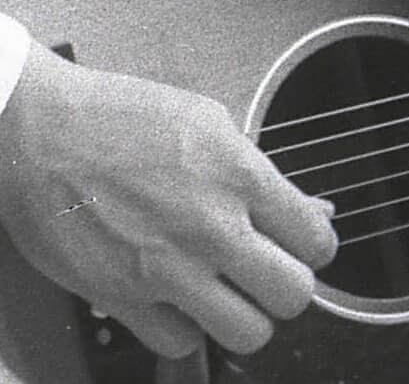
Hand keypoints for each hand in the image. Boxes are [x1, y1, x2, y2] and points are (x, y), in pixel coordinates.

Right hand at [0, 42, 338, 358]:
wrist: (41, 133)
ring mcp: (167, 268)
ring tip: (231, 294)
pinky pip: (180, 343)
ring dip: (245, 317)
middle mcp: (211, 227)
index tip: (302, 246)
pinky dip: (186, 329)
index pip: (317, 240)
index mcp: (240, 176)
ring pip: (247, 332)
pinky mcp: (122, 298)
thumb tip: (311, 211)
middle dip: (289, 286)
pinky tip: (180, 301)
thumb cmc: (118, 117)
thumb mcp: (211, 122)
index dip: (315, 247)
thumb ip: (263, 173)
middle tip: (270, 273)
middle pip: (293, 294)